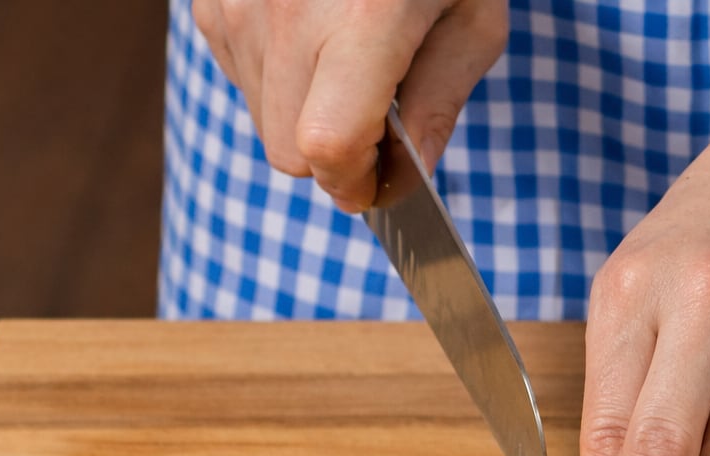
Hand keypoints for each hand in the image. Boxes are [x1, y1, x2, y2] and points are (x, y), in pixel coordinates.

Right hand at [193, 0, 507, 210]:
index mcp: (362, 20)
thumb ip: (439, 106)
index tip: (381, 184)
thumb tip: (406, 176)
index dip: (354, 183)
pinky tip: (318, 43)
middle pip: (288, 151)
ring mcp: (237, 3)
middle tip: (381, 128)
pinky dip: (281, 83)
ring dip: (308, 118)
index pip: (325, 145)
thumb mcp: (472, 22)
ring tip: (353, 67)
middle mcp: (286, 10)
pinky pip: (240, 80)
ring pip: (261, 121)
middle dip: (338, 157)